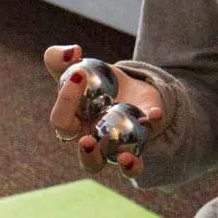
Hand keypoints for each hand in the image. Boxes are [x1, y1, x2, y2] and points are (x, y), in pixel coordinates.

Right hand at [43, 44, 162, 178]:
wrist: (131, 89)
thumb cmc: (97, 84)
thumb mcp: (79, 68)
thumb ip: (62, 59)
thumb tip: (73, 52)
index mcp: (74, 125)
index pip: (62, 121)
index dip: (66, 100)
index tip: (78, 74)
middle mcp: (96, 143)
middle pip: (88, 160)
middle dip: (86, 153)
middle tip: (87, 140)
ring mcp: (121, 146)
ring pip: (120, 166)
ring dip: (124, 163)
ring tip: (125, 157)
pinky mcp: (145, 140)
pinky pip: (151, 143)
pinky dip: (153, 127)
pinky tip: (155, 113)